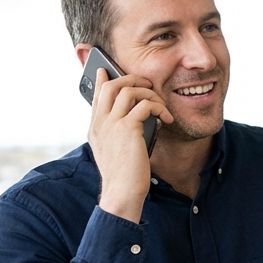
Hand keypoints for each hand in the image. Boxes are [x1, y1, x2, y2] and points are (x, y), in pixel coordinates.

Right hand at [87, 68, 173, 223]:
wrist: (122, 192)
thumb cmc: (123, 176)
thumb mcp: (115, 151)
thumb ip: (118, 133)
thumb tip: (136, 119)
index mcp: (95, 128)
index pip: (96, 95)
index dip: (102, 80)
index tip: (106, 69)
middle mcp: (100, 123)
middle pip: (112, 85)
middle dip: (132, 79)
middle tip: (147, 84)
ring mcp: (112, 124)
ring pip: (129, 90)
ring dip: (150, 94)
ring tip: (161, 106)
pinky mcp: (127, 128)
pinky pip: (145, 105)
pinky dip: (159, 107)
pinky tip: (167, 118)